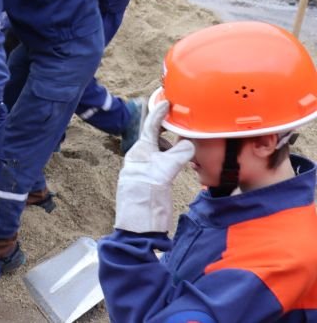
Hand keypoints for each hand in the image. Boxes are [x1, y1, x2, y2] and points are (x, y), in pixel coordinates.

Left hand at [114, 100, 194, 232]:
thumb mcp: (162, 175)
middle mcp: (141, 158)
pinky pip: (167, 162)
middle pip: (158, 137)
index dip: (159, 113)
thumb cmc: (145, 202)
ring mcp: (148, 170)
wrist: (140, 229)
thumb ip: (176, 157)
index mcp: (139, 152)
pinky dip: (177, 158)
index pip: (150, 127)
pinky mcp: (155, 181)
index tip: (167, 101)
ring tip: (190, 146)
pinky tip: (187, 162)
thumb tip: (190, 144)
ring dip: (176, 146)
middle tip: (187, 125)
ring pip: (164, 150)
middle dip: (172, 131)